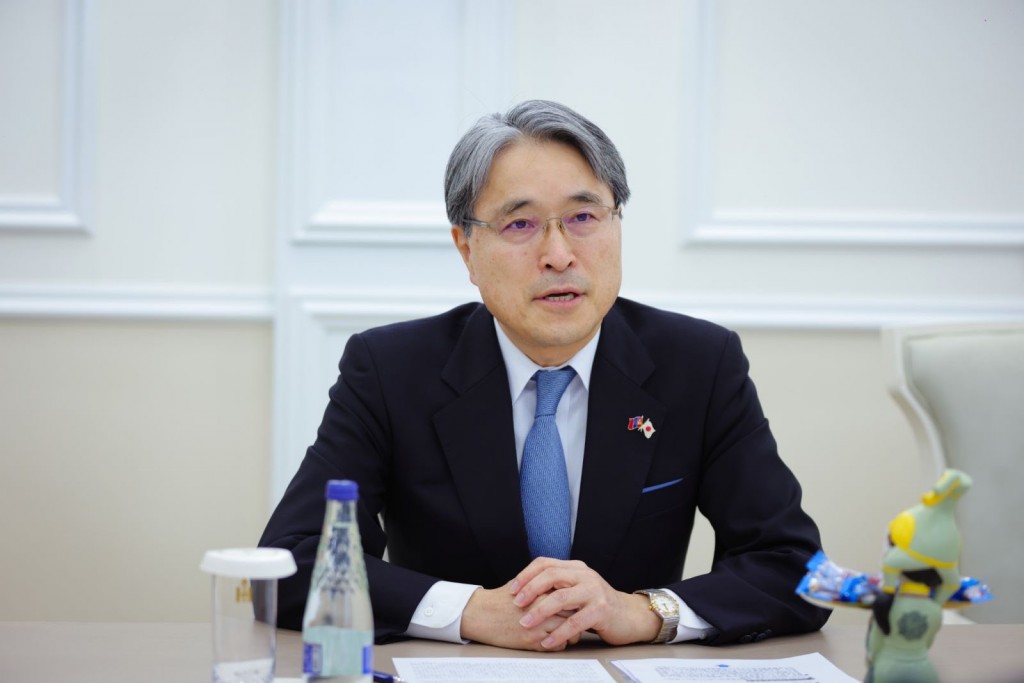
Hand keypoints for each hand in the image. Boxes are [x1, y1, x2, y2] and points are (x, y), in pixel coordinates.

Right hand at [460, 580, 580, 650]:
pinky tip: (554, 639)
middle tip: (577, 619)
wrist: (481, 614)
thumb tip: (562, 587)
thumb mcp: (523, 583)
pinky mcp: (532, 640)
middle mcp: (542, 607)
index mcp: (541, 590)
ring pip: (568, 631)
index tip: (577, 605)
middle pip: (573, 613)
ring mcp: (538, 625)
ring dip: (571, 632)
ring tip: (567, 631)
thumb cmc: (501, 598)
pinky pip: (557, 645)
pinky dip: (559, 643)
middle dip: (577, 617)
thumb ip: (544, 585)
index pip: (570, 596)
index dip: (575, 601)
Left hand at [509, 557, 661, 648]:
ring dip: (540, 611)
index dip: (526, 575)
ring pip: (561, 598)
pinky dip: (559, 632)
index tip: (512, 589)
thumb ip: (558, 586)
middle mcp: (585, 575)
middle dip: (530, 589)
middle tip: (516, 604)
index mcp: (575, 568)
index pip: (545, 563)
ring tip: (526, 623)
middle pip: (551, 575)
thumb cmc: (596, 604)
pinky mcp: (601, 610)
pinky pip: (575, 622)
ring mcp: (594, 591)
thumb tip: (524, 590)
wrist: (629, 616)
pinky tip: (548, 641)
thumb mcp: (577, 588)